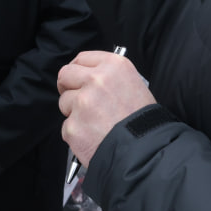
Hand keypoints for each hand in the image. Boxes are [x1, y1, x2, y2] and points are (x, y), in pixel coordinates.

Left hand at [58, 50, 155, 169]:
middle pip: (65, 74)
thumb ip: (109, 77)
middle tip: (75, 98)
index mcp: (114, 66)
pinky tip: (93, 138)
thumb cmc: (143, 122)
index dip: (77, 70)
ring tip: (95, 124)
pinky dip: (76, 134)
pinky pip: (67, 127)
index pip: (82, 58)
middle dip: (67, 86)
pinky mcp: (73, 126)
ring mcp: (82, 102)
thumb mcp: (135, 85)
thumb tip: (89, 77)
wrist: (145, 152)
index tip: (76, 78)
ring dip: (74, 112)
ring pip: (64, 102)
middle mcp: (96, 80)